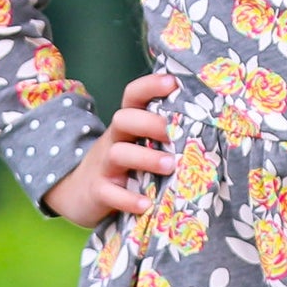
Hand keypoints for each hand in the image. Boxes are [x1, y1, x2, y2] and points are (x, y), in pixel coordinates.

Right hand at [42, 72, 178, 226]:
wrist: (78, 193)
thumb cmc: (122, 167)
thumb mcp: (137, 146)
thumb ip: (161, 137)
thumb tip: (208, 129)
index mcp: (127, 127)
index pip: (133, 97)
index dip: (149, 86)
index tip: (172, 82)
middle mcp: (114, 141)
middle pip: (124, 120)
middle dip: (150, 122)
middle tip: (174, 134)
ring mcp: (104, 166)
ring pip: (119, 154)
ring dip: (146, 158)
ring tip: (170, 165)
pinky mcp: (99, 192)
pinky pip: (110, 193)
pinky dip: (128, 199)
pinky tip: (146, 204)